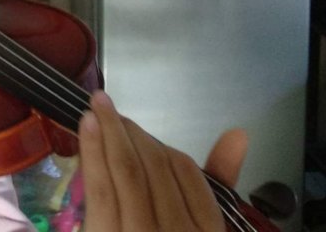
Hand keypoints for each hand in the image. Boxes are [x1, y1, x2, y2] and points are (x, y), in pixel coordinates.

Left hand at [78, 90, 247, 230]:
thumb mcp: (197, 228)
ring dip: (112, 132)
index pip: (190, 175)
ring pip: (130, 172)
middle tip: (109, 109)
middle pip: (157, 169)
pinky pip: (102, 189)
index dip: (162, 147)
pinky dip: (93, 151)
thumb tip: (238, 134)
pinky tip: (87, 125)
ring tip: (97, 105)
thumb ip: (217, 183)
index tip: (138, 132)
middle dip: (133, 133)